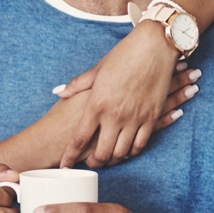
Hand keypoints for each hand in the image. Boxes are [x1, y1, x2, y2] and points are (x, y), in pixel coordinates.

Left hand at [56, 20, 200, 167]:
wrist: (154, 46)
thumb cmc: (123, 55)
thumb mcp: (97, 69)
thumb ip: (77, 85)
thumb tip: (59, 92)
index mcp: (96, 104)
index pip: (79, 138)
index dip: (70, 156)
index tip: (64, 166)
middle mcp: (115, 115)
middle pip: (101, 152)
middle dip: (93, 162)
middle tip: (88, 164)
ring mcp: (135, 117)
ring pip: (122, 151)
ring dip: (113, 158)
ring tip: (107, 159)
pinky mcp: (152, 116)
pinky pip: (142, 143)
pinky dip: (132, 151)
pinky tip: (127, 150)